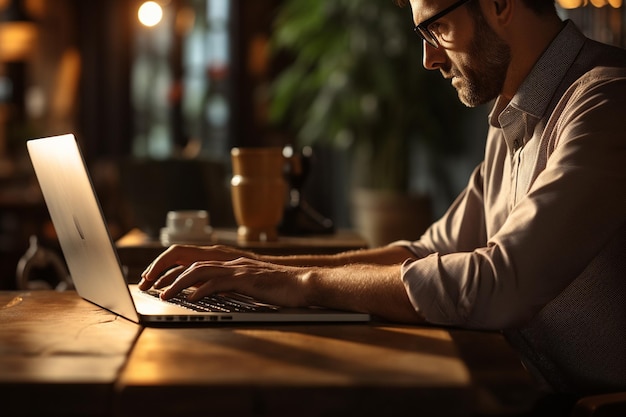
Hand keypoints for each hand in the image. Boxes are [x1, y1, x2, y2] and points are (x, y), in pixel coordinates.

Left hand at [138, 245, 307, 306]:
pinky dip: (201, 290)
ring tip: (164, 294)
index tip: (158, 284)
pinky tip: (191, 298)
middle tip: (152, 287)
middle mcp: (231, 263)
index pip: (196, 264)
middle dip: (168, 275)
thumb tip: (210, 294)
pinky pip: (218, 282)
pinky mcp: (246, 279)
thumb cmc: (281, 288)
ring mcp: (238, 269)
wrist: (303, 284)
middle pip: (191, 264)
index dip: (175, 273)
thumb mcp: (250, 287)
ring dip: (179, 283)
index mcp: (231, 264)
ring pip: (200, 271)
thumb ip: (231, 287)